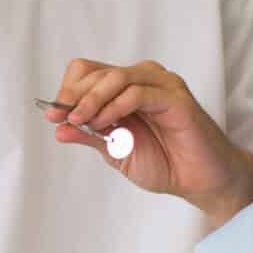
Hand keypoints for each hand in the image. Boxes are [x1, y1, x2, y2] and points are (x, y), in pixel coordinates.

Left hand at [47, 58, 252, 226]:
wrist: (199, 180)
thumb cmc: (165, 164)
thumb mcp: (116, 152)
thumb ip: (90, 137)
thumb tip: (58, 129)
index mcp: (125, 89)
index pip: (87, 73)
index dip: (68, 91)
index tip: (53, 115)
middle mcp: (142, 80)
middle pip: (96, 72)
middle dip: (75, 96)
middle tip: (65, 118)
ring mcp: (160, 85)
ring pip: (116, 77)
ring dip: (93, 100)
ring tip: (84, 122)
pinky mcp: (175, 97)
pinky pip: (138, 92)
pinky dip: (115, 106)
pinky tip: (106, 124)